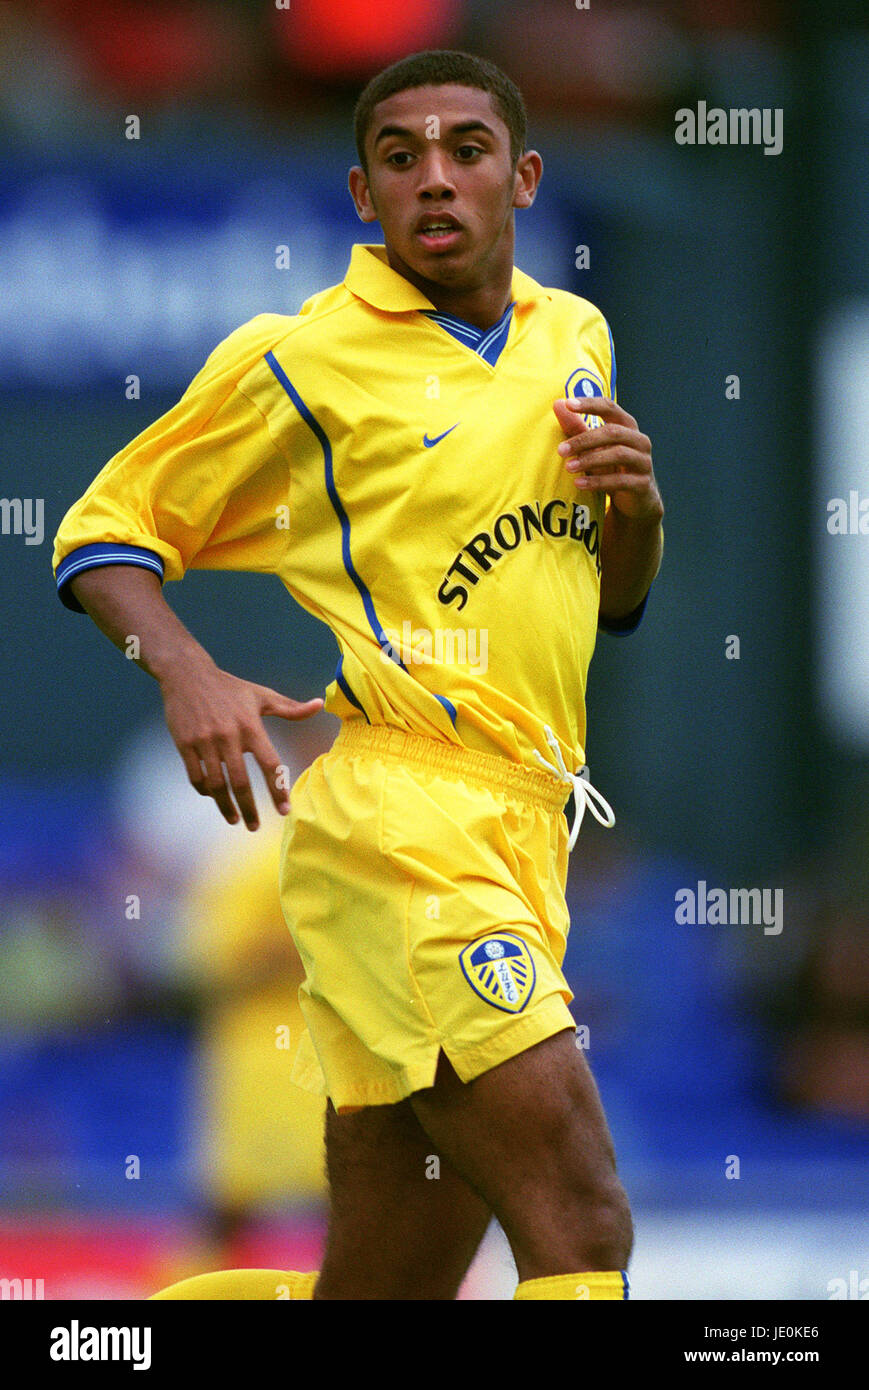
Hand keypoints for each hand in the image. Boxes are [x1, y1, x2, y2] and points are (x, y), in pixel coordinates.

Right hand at [159, 657, 322, 829]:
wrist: (187, 675)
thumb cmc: (229, 687)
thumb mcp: (261, 695)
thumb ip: (290, 708)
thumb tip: (320, 705)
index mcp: (251, 726)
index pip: (270, 764)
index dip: (278, 790)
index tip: (284, 811)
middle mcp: (229, 736)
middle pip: (241, 782)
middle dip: (250, 809)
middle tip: (255, 827)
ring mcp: (205, 741)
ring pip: (217, 784)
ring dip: (226, 807)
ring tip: (234, 820)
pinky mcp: (184, 744)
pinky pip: (195, 776)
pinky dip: (205, 790)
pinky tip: (213, 797)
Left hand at [553, 397, 662, 521]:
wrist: (635, 499)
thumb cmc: (612, 467)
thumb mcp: (593, 447)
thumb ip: (576, 427)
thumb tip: (558, 404)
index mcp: (627, 426)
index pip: (610, 407)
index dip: (590, 404)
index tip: (568, 404)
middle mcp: (639, 440)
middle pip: (612, 432)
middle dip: (584, 440)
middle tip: (561, 450)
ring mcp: (644, 462)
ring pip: (618, 454)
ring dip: (590, 460)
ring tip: (568, 467)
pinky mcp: (642, 483)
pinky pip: (620, 480)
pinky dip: (598, 481)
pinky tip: (579, 484)